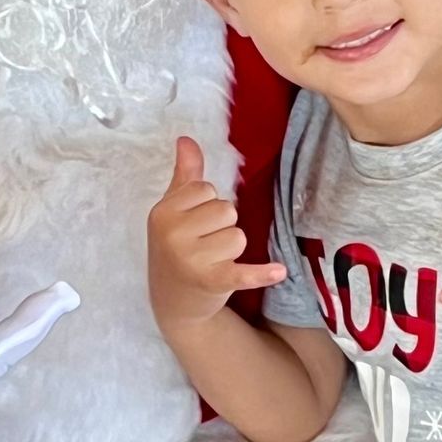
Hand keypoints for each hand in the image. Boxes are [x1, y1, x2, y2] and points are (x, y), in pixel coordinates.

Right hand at [147, 137, 284, 330]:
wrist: (173, 302)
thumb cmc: (176, 248)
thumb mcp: (175, 211)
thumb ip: (185, 175)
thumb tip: (186, 139)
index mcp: (162, 212)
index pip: (206, 189)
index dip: (207, 204)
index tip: (194, 224)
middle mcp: (173, 234)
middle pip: (225, 210)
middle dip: (222, 226)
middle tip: (204, 245)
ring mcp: (191, 260)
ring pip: (237, 236)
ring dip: (232, 249)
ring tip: (212, 260)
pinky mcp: (211, 281)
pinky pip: (242, 272)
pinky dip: (261, 273)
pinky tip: (278, 272)